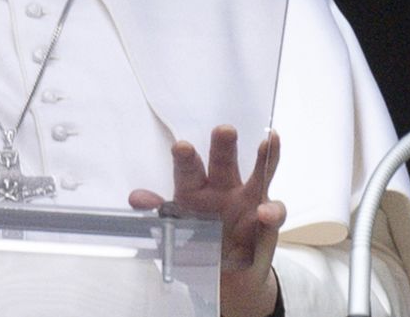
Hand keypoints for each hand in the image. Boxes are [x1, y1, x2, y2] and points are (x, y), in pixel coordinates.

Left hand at [130, 126, 285, 316]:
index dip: (185, 158)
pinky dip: (272, 211)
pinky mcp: (268, 220)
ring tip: (268, 141)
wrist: (225, 279)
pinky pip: (273, 212)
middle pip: (223, 161)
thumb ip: (159, 213)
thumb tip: (136, 197)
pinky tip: (266, 213)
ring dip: (263, 158)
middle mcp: (222, 189)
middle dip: (224, 145)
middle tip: (224, 130)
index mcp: (194, 191)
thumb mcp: (174, 234)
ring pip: (258, 174)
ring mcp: (248, 201)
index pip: (189, 169)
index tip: (181, 147)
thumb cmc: (197, 248)